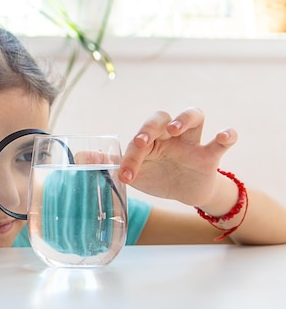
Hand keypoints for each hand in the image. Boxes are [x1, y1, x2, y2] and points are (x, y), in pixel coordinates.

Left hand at [119, 108, 236, 206]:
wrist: (184, 192)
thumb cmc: (156, 175)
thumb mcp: (133, 172)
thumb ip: (110, 162)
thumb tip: (81, 156)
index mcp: (150, 139)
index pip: (138, 138)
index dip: (130, 156)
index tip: (125, 174)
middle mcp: (170, 135)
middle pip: (162, 117)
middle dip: (151, 126)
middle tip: (143, 141)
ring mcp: (191, 142)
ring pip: (194, 115)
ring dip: (184, 118)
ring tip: (176, 129)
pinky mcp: (210, 155)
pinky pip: (223, 140)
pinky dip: (227, 135)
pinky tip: (224, 136)